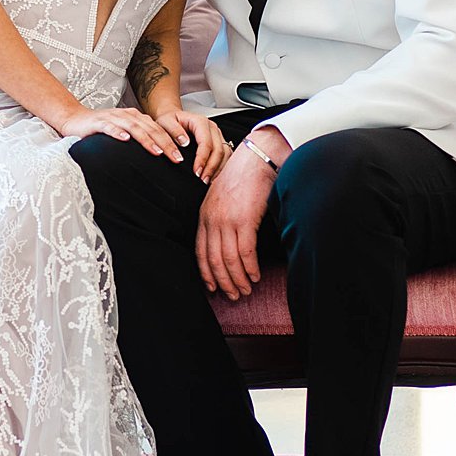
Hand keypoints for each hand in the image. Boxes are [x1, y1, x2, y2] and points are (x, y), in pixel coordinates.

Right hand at [56, 106, 185, 161]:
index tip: (184, 155)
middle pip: (151, 129)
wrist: (74, 119)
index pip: (158, 130)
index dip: (172, 141)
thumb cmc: (101, 130)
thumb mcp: (124, 133)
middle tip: (177, 158)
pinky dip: (118, 133)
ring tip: (158, 152)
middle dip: (166, 143)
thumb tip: (160, 155)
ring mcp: (113, 118)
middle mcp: (127, 116)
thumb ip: (140, 140)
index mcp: (136, 118)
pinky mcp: (98, 123)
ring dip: (147, 140)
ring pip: (135, 128)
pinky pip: (110, 127)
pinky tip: (125, 140)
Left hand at [152, 109, 230, 182]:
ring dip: (218, 169)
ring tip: (207, 181)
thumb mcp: (165, 122)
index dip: (203, 159)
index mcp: (200, 122)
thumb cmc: (169, 121)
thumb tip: (184, 142)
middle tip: (202, 180)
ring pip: (225, 154)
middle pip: (219, 150)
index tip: (196, 172)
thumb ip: (173, 130)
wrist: (173, 119)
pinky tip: (213, 176)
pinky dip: (221, 167)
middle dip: (211, 167)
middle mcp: (212, 128)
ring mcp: (217, 135)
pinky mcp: (219, 142)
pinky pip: (225, 156)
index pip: (206, 143)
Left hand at [195, 128, 286, 298]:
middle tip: (233, 295)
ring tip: (245, 290)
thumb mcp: (221, 198)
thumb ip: (218, 218)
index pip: (200, 251)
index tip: (212, 287)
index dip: (206, 272)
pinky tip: (255, 276)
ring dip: (238, 279)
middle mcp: (212, 220)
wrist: (256, 159)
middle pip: (213, 260)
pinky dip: (249, 268)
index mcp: (204, 216)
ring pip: (229, 259)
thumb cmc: (242, 177)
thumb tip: (225, 239)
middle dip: (223, 282)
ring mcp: (227, 220)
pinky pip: (245, 252)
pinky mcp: (245, 220)